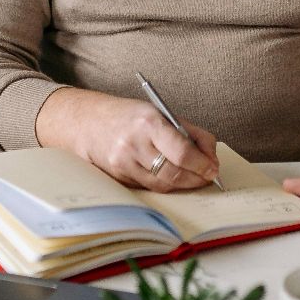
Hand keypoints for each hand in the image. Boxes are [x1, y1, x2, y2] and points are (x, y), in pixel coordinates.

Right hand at [35, 87, 220, 192]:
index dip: (202, 164)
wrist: (87, 122)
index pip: (181, 151)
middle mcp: (134, 145)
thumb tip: (211, 156)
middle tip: (208, 175)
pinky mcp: (119, 177)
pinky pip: (150, 186)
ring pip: (163, 184)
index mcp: (148, 123)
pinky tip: (174, 177)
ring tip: (194, 177)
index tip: (212, 168)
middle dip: (197, 177)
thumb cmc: (129, 116)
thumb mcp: (160, 113)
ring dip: (184, 184)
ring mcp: (124, 164)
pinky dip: (166, 184)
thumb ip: (189, 132)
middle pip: (174, 173)